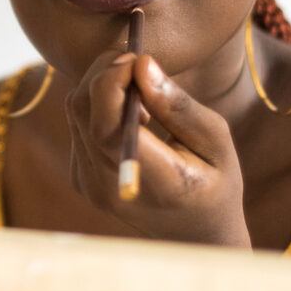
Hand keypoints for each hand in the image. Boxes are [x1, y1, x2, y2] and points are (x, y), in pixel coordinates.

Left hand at [66, 51, 250, 246]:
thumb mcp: (216, 141)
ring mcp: (89, 186)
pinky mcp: (80, 178)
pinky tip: (131, 113)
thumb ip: (177, 106)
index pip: (108, 127)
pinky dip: (98, 104)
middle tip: (137, 59)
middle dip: (104, 71)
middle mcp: (109, 188)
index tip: (137, 58)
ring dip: (102, 85)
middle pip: (82, 111)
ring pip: (74, 112)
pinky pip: (77, 124)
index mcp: (153, 183)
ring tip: (142, 89)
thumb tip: (142, 64)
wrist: (195, 232)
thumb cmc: (216, 182)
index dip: (112, 81)